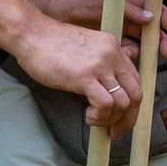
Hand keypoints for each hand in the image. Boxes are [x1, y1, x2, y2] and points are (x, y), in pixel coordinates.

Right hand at [11, 16, 144, 130]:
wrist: (30, 34)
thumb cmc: (51, 44)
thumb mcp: (85, 49)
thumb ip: (100, 65)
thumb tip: (107, 90)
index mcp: (114, 48)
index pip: (136, 81)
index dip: (132, 104)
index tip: (120, 118)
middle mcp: (112, 55)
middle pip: (135, 94)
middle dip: (127, 118)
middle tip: (114, 131)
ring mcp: (100, 66)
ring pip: (123, 102)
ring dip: (110, 119)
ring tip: (92, 119)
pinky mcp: (85, 77)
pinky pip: (105, 104)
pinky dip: (99, 116)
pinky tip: (87, 115)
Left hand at [42, 0, 166, 57]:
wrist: (51, 18)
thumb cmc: (75, 5)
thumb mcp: (101, 3)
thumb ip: (127, 9)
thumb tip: (151, 17)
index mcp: (124, 5)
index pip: (150, 7)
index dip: (162, 14)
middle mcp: (124, 20)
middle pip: (148, 30)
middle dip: (160, 41)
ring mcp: (116, 35)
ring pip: (137, 45)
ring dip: (142, 52)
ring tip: (136, 54)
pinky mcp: (108, 50)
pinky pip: (123, 55)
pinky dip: (126, 59)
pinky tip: (123, 60)